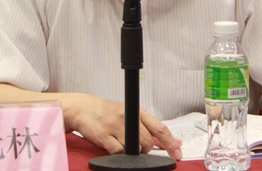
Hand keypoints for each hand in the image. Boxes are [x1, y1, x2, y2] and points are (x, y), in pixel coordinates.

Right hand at [68, 94, 182, 159]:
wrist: (83, 109)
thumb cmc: (108, 112)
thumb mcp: (131, 114)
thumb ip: (150, 128)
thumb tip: (173, 141)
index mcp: (137, 111)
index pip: (159, 128)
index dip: (171, 143)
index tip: (177, 153)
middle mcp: (128, 118)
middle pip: (148, 142)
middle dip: (146, 149)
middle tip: (138, 147)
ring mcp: (116, 127)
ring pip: (135, 148)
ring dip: (133, 151)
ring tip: (123, 143)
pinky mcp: (105, 137)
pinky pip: (119, 152)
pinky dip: (119, 153)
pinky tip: (114, 146)